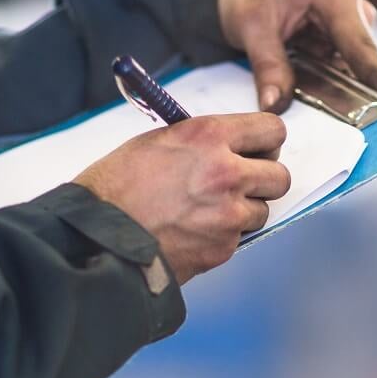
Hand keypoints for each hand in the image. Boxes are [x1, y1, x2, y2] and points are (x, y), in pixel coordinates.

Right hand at [73, 113, 290, 284]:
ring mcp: (229, 214)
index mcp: (209, 136)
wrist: (97, 238)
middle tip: (242, 182)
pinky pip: (239, 238)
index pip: (271, 130)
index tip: (258, 148)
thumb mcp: (155, 143)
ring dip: (243, 211)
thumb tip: (225, 145)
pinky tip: (193, 232)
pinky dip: (222, 236)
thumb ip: (199, 142)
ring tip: (207, 211)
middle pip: (279, 176)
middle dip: (264, 179)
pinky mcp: (223, 247)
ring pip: (262, 210)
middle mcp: (227, 172)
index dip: (266, 141)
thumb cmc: (114, 188)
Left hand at [215, 0, 376, 113]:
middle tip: (351, 130)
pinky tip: (310, 102)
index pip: (364, 50)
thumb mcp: (251, 25)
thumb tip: (276, 105)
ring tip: (320, 115)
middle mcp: (350, 12)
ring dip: (336, 95)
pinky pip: (335, 74)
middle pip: (362, 66)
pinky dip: (324, 89)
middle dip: (356, 98)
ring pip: (349, 74)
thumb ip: (268, 67)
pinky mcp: (333, 43)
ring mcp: (344, 29)